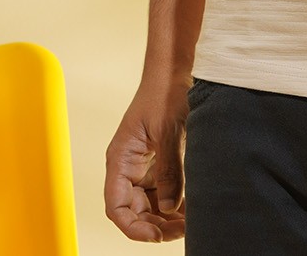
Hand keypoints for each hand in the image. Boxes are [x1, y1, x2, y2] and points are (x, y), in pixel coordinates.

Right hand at [105, 81, 188, 242]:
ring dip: (165, 217)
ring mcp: (143, 165)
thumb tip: (169, 208)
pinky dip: (174, 203)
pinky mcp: (158, 161)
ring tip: (188, 224)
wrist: (175, 68)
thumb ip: (169, 170)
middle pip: (134, 210)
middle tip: (181, 231)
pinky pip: (161, 191)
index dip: (132, 227)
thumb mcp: (169, 130)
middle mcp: (128, 166)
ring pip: (148, 204)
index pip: (116, 206)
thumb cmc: (165, 91)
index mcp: (121, 158)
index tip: (155, 237)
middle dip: (155, 226)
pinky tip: (190, 209)